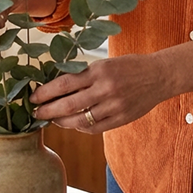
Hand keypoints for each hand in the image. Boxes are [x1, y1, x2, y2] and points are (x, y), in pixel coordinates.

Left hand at [31, 54, 172, 133]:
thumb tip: (58, 86)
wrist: (159, 75)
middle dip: (47, 110)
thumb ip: (86, 75)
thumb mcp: (107, 63)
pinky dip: (81, 128)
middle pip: (68, 105)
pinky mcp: (121, 119)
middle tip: (35, 114)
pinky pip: (94, 128)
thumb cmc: (130, 66)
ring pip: (80, 120)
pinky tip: (74, 124)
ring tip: (53, 119)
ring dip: (62, 122)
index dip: (46, 92)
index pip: (65, 83)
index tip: (33, 97)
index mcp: (100, 71)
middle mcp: (105, 89)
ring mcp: (114, 106)